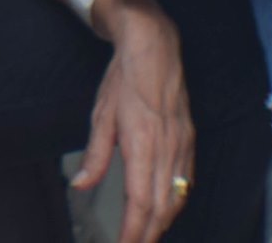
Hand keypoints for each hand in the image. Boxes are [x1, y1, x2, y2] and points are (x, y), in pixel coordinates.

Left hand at [77, 0, 194, 242]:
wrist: (154, 46)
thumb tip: (82, 185)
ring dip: (163, 222)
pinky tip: (168, 209)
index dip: (133, 231)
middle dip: (149, 234)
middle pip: (162, 206)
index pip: (140, 201)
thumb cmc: (125, 77)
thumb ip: (95, 154)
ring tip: (147, 237)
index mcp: (143, 142)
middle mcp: (167, 148)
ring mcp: (182, 144)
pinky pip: (186, 180)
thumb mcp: (101, 113)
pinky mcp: (189, 139)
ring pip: (177, 196)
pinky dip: (176, 202)